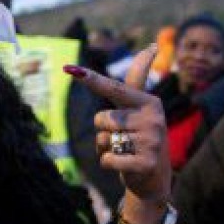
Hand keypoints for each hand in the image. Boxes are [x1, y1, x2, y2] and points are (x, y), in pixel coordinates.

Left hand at [65, 46, 171, 223]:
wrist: (155, 177)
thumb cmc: (140, 135)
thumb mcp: (140, 107)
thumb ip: (138, 79)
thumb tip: (150, 46)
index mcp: (149, 101)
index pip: (114, 88)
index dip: (91, 79)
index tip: (69, 68)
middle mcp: (153, 118)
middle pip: (101, 118)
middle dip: (104, 130)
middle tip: (124, 138)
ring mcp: (151, 141)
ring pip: (102, 139)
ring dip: (105, 147)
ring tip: (124, 150)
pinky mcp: (145, 163)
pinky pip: (106, 159)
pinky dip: (108, 163)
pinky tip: (124, 165)